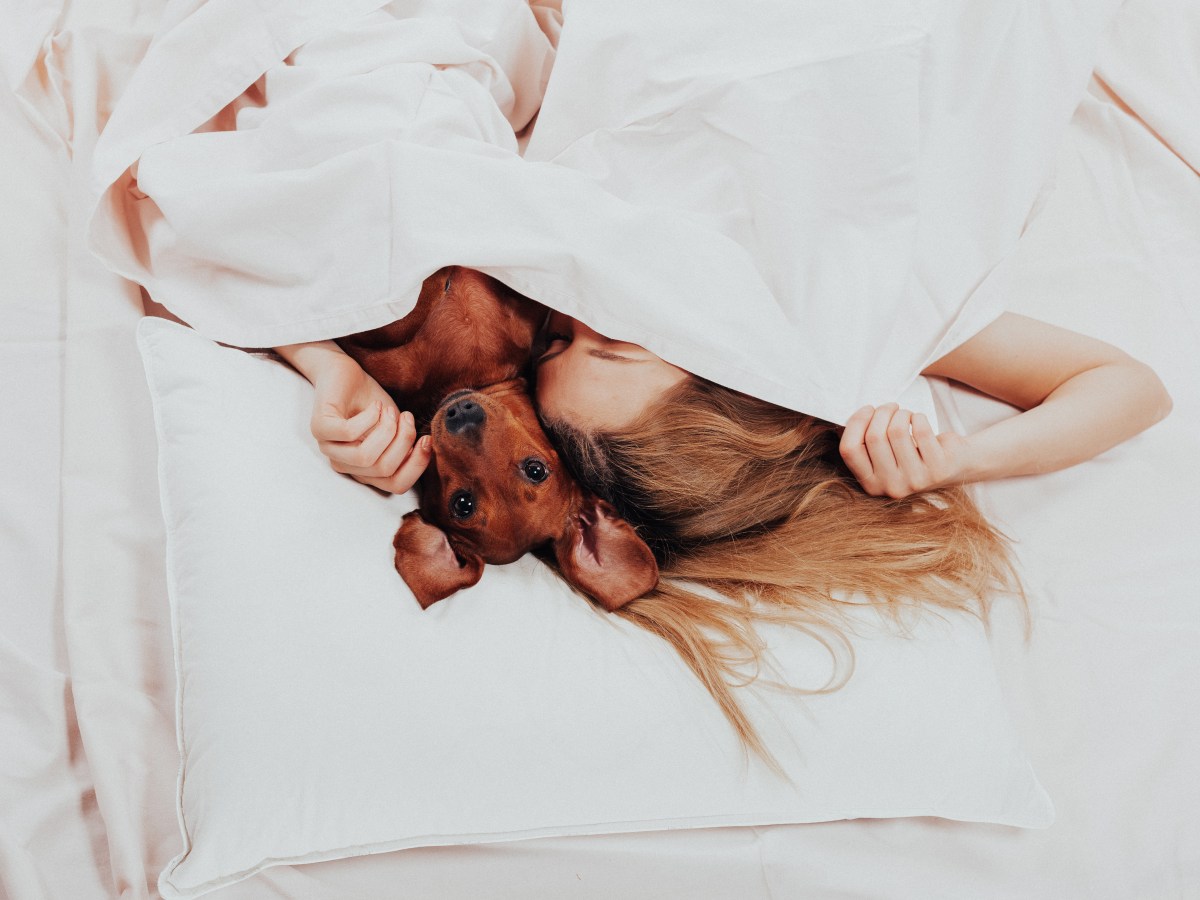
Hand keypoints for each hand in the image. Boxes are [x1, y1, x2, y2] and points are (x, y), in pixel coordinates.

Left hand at [309, 354, 431, 492]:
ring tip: (390, 411)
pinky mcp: (320, 428)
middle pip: (384, 470)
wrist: (346, 372)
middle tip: (407, 417)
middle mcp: (345, 465)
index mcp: (365, 470)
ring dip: (387, 430)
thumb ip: (405, 446)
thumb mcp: (396, 427)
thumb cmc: (372, 402)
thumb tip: (424, 453)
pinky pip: (349, 433)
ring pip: (366, 457)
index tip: (427, 440)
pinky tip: (375, 406)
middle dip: (404, 441)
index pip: (396, 485)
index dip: (417, 465)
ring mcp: (329, 448)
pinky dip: (370, 418)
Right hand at [839, 403, 969, 498]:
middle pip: (874, 437)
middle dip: (882, 412)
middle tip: (891, 407)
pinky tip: (920, 420)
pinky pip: (920, 430)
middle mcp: (891, 487)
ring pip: (897, 431)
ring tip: (906, 414)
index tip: (868, 409)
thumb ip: (864, 442)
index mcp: (871, 484)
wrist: (954, 465)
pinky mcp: (938, 469)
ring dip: (901, 413)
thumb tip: (853, 417)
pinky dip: (918, 417)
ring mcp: (915, 480)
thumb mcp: (884, 455)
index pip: (849, 450)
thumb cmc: (912, 453)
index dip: (856, 422)